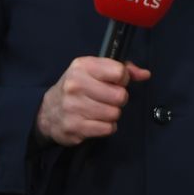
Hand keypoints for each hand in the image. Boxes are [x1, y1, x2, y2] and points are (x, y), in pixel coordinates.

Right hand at [35, 57, 150, 145]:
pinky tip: (96, 121)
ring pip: (114, 114)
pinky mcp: (74, 126)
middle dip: (119, 99)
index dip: (123, 79)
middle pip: (120, 96)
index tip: (115, 82)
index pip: (119, 73)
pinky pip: (107, 128)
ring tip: (100, 110)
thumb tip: (145, 74)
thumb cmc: (78, 87)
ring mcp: (73, 107)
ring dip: (112, 114)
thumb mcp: (96, 71)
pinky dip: (106, 127)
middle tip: (108, 99)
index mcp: (83, 66)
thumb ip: (123, 69)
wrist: (48, 111)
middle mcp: (75, 85)